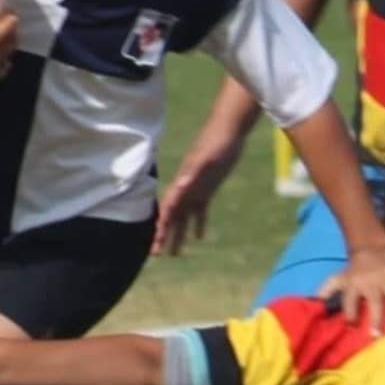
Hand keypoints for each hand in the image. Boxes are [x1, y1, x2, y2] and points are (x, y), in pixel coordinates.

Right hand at [151, 129, 244, 255]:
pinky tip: (199, 237)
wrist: (229, 129)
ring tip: (175, 253)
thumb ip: (193, 172)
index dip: (161, 227)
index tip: (155, 244)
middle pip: (172, 216)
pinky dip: (198, 224)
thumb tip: (179, 185)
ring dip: (179, 233)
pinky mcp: (208, 188)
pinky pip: (200, 211)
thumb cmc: (217, 142)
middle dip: (164, 234)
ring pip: (184, 216)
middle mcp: (186, 188)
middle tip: (157, 254)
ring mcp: (196, 189)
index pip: (168, 210)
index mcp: (183, 182)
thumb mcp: (206, 158)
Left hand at [317, 245, 384, 333]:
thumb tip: (314, 304)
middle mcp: (370, 280)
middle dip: (375, 318)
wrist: (370, 249)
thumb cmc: (354, 272)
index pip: (350, 300)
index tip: (351, 325)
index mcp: (353, 284)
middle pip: (373, 301)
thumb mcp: (338, 279)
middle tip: (376, 335)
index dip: (349, 313)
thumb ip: (326, 291)